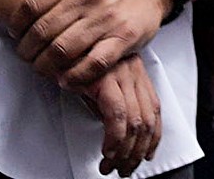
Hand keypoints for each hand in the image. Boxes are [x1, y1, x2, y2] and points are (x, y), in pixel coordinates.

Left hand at [8, 0, 169, 87]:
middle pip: (43, 33)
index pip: (30, 6)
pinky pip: (94, 63)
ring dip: (45, 66)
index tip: (16, 34)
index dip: (16, 26)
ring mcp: (108, 18)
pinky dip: (75, 76)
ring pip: (63, 51)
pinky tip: (66, 78)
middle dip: (27, 51)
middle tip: (26, 56)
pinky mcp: (125, 37)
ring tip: (42, 67)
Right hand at [75, 55, 161, 175]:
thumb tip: (118, 135)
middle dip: (137, 151)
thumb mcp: (100, 86)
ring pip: (134, 121)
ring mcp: (122, 75)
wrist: (59, 47)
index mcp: (137, 75)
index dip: (153, 137)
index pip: (154, 110)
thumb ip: (113, 104)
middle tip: (125, 169)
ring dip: (124, 150)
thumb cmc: (76, 66)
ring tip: (113, 166)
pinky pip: (117, 114)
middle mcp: (134, 74)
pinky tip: (108, 151)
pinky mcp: (105, 80)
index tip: (146, 155)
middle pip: (147, 120)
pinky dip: (115, 137)